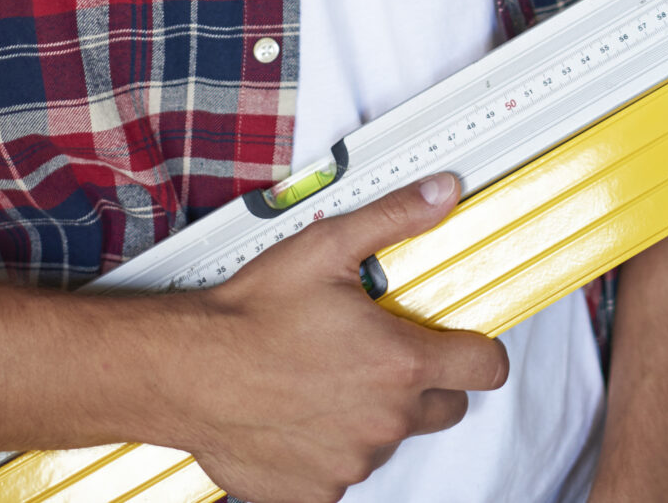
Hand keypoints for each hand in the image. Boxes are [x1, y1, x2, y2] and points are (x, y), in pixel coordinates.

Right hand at [174, 173, 508, 502]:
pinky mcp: (317, 492)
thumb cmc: (249, 316)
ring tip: (323, 379)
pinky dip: (330, 447)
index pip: (485, 369)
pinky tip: (298, 414)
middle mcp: (385, 421)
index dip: (478, 352)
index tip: (459, 343)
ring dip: (372, 415)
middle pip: (445, 407)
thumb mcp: (326, 248)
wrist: (182, 373)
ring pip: (389, 438)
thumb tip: (442, 194)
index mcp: (400, 364)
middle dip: (423, 382)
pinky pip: (343, 471)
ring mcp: (352, 462)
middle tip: (377, 355)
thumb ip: (394, 219)